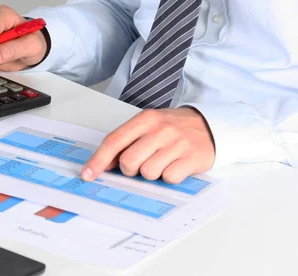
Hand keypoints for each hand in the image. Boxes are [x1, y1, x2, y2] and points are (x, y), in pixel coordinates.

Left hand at [81, 108, 214, 183]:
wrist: (210, 126)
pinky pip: (169, 178)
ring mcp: (177, 143)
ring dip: (152, 173)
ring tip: (162, 161)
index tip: (87, 174)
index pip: (114, 141)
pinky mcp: (192, 158)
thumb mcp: (149, 126)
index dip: (98, 160)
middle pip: (129, 161)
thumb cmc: (173, 128)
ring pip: (148, 173)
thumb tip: (103, 165)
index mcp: (145, 119)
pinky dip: (169, 176)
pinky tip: (175, 165)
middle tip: (142, 163)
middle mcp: (160, 129)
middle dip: (130, 169)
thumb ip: (126, 141)